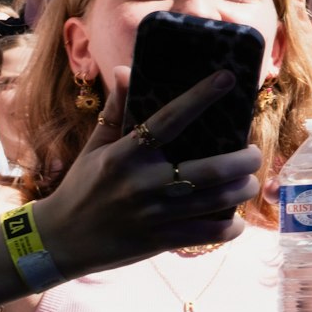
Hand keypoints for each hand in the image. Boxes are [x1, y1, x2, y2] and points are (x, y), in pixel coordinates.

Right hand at [31, 69, 262, 272]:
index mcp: (125, 155)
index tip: (227, 78)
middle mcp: (143, 183)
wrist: (58, 241)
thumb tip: (124, 70)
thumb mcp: (95, 148)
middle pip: (212, 168)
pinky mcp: (161, 241)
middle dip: (245, 159)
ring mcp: (155, 215)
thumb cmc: (81, 187)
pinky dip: (231, 226)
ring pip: (219, 200)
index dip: (199, 97)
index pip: (168, 120)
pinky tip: (234, 218)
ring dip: (244, 189)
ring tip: (248, 180)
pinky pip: (211, 233)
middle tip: (253, 152)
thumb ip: (117, 111)